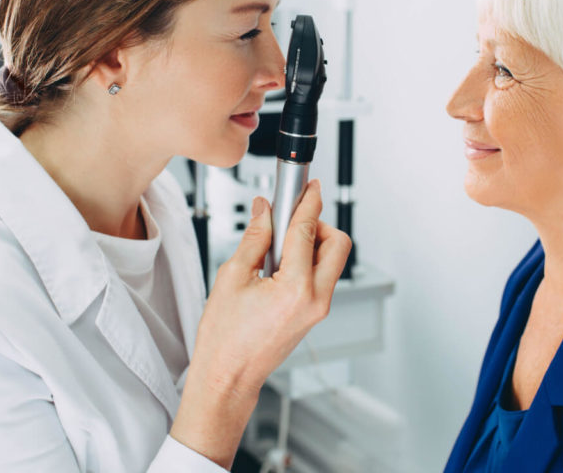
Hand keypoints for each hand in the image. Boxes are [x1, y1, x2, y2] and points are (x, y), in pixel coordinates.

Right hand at [170, 180, 350, 467]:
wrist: (228, 376)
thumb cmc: (225, 338)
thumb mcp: (232, 277)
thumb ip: (254, 237)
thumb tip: (264, 210)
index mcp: (295, 288)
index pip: (307, 230)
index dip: (307, 201)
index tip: (309, 185)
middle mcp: (315, 299)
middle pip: (338, 243)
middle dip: (317, 224)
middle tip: (290, 220)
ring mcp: (319, 309)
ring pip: (333, 260)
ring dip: (312, 243)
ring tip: (278, 247)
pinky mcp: (316, 314)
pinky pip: (322, 277)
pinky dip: (307, 261)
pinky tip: (278, 265)